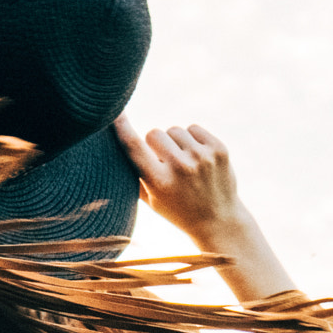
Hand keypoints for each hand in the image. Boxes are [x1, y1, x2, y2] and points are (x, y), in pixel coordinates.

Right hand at [113, 118, 245, 246]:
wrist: (218, 220)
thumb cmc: (177, 209)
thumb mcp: (151, 199)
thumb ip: (134, 174)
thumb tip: (116, 143)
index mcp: (159, 182)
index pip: (134, 147)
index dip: (121, 127)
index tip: (114, 112)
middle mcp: (181, 167)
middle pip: (154, 133)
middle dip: (155, 144)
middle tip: (164, 163)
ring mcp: (202, 156)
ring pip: (174, 130)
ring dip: (174, 142)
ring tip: (183, 163)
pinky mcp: (218, 149)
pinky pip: (193, 128)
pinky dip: (191, 140)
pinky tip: (197, 158)